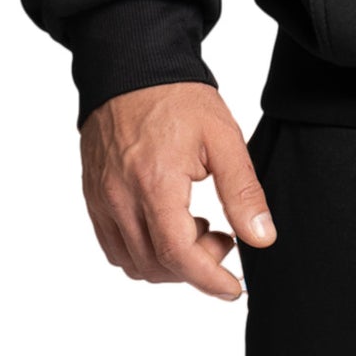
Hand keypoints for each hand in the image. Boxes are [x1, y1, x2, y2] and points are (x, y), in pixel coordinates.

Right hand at [79, 81, 275, 298]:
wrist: (133, 67)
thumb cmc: (178, 97)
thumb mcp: (223, 137)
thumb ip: (242, 191)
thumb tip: (262, 238)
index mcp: (155, 183)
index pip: (179, 255)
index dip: (210, 280)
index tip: (234, 289)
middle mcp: (120, 198)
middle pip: (157, 265)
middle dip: (196, 265)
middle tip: (223, 236)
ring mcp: (101, 200)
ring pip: (134, 263)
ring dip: (169, 262)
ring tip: (196, 225)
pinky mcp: (93, 197)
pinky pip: (114, 246)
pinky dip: (143, 251)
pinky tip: (168, 224)